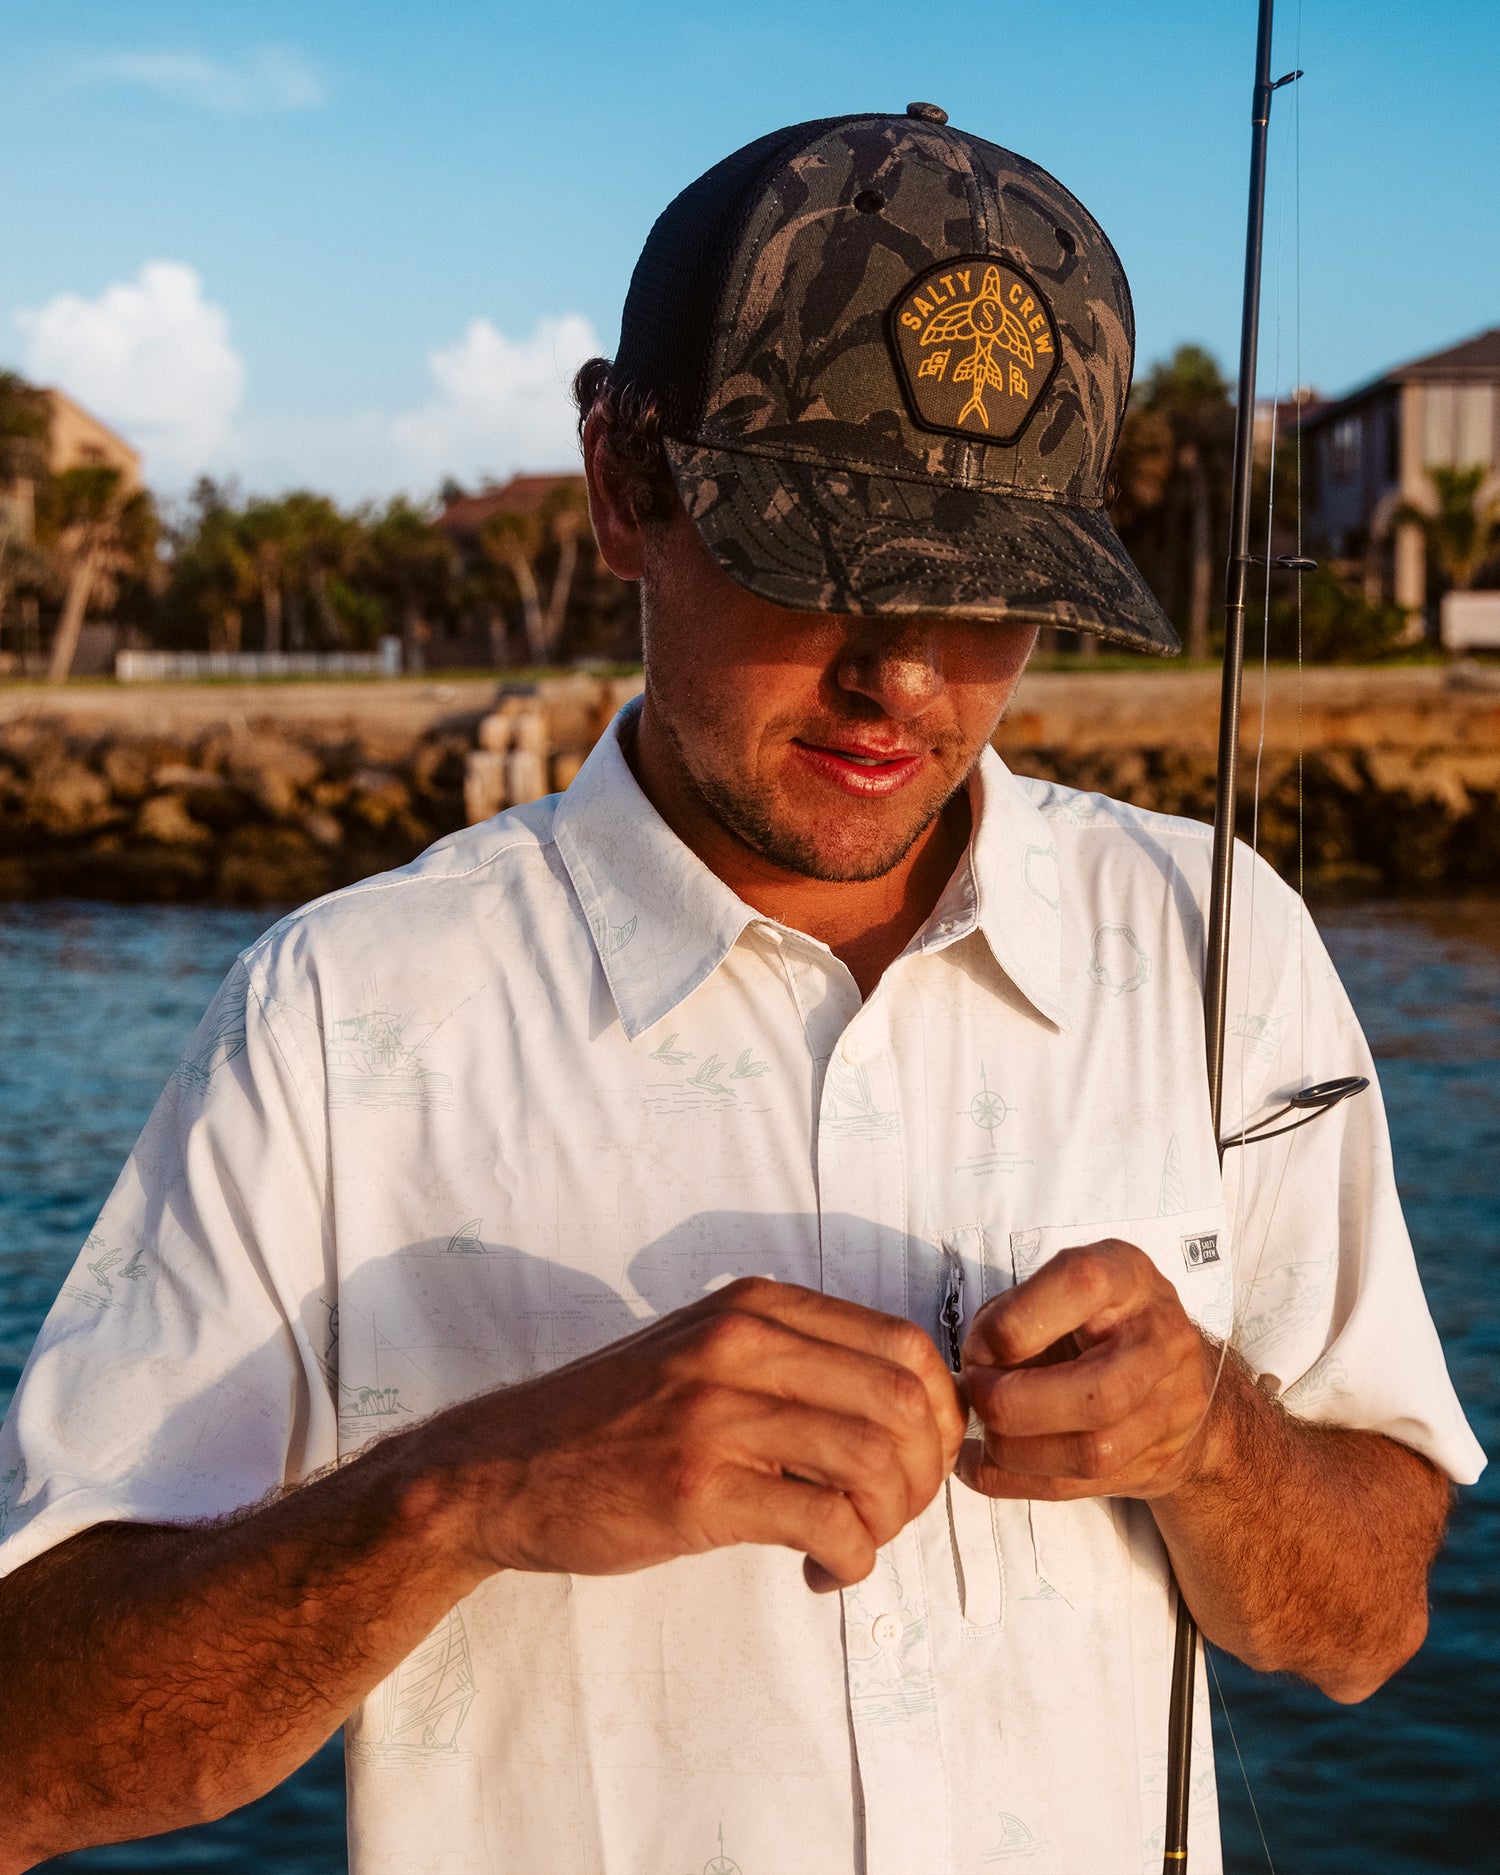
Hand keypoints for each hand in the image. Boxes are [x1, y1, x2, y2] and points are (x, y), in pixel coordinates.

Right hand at [446, 1278, 965, 1592]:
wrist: (504, 1468)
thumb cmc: (614, 1421)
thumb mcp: (706, 1352)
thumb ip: (794, 1360)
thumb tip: (909, 1411)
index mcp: (755, 1305)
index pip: (903, 1344)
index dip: (939, 1411)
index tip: (923, 1459)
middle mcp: (743, 1343)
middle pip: (904, 1402)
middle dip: (923, 1474)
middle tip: (893, 1513)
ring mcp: (719, 1412)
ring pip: (876, 1462)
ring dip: (890, 1521)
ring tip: (855, 1542)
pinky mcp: (700, 1486)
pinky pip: (829, 1521)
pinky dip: (850, 1558)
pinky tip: (821, 1570)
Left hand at [957, 1240, 1217, 1501]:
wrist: (1180, 1373)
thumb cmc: (1103, 1317)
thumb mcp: (1061, 1286)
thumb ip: (1014, 1312)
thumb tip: (976, 1362)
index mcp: (1126, 1277)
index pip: (1079, 1287)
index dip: (1013, 1324)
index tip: (979, 1346)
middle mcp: (1159, 1339)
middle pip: (1095, 1393)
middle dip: (1012, 1403)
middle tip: (976, 1394)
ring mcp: (1169, 1405)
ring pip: (1092, 1452)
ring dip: (1015, 1451)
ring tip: (984, 1432)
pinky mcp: (1156, 1459)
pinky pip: (1080, 1486)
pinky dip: (1016, 1481)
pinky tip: (983, 1464)